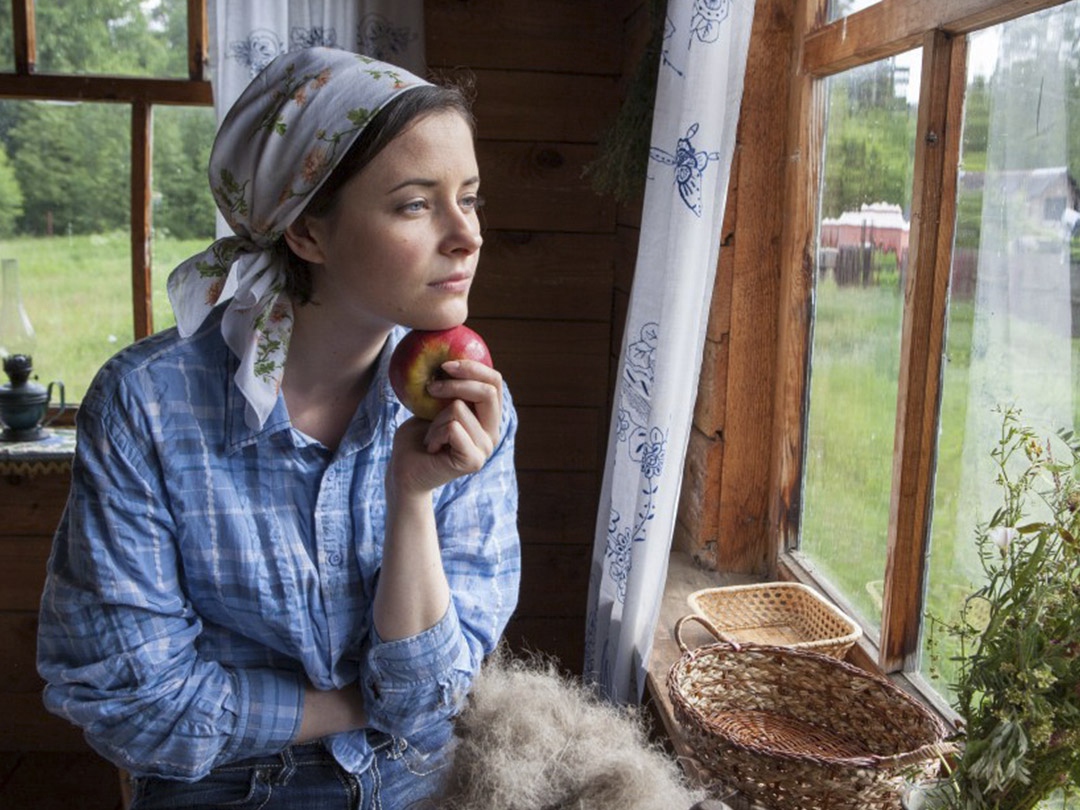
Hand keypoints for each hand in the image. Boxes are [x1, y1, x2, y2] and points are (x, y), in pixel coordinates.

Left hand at [388, 359, 502, 495]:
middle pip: (488, 391)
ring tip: (431, 436)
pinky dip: (434, 434)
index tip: (444, 365)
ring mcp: (486, 447)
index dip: (473, 367)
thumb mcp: (435, 405)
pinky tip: (431, 447)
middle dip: (455, 384)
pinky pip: (453, 428)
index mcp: (488, 417)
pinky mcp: (474, 460)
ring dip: (435, 420)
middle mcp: (493, 432)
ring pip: (460, 409)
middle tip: (431, 389)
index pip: (495, 381)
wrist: (405, 472)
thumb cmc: (417, 437)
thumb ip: (450, 390)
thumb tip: (451, 359)